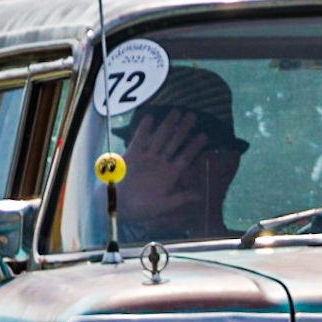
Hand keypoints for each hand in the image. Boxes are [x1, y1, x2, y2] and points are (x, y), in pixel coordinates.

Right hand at [116, 109, 224, 238]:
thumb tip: (200, 196)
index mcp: (169, 175)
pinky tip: (150, 117)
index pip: (185, 157)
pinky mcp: (132, 156)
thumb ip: (181, 199)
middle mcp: (160, 164)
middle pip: (174, 143)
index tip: (204, 136)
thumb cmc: (141, 209)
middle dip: (183, 129)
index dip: (194, 147)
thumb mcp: (164, 206)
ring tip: (177, 111)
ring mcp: (146, 159)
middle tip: (193, 115)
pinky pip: (139, 140)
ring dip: (167, 125)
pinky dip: (144, 129)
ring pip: (160, 138)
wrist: (117, 208)